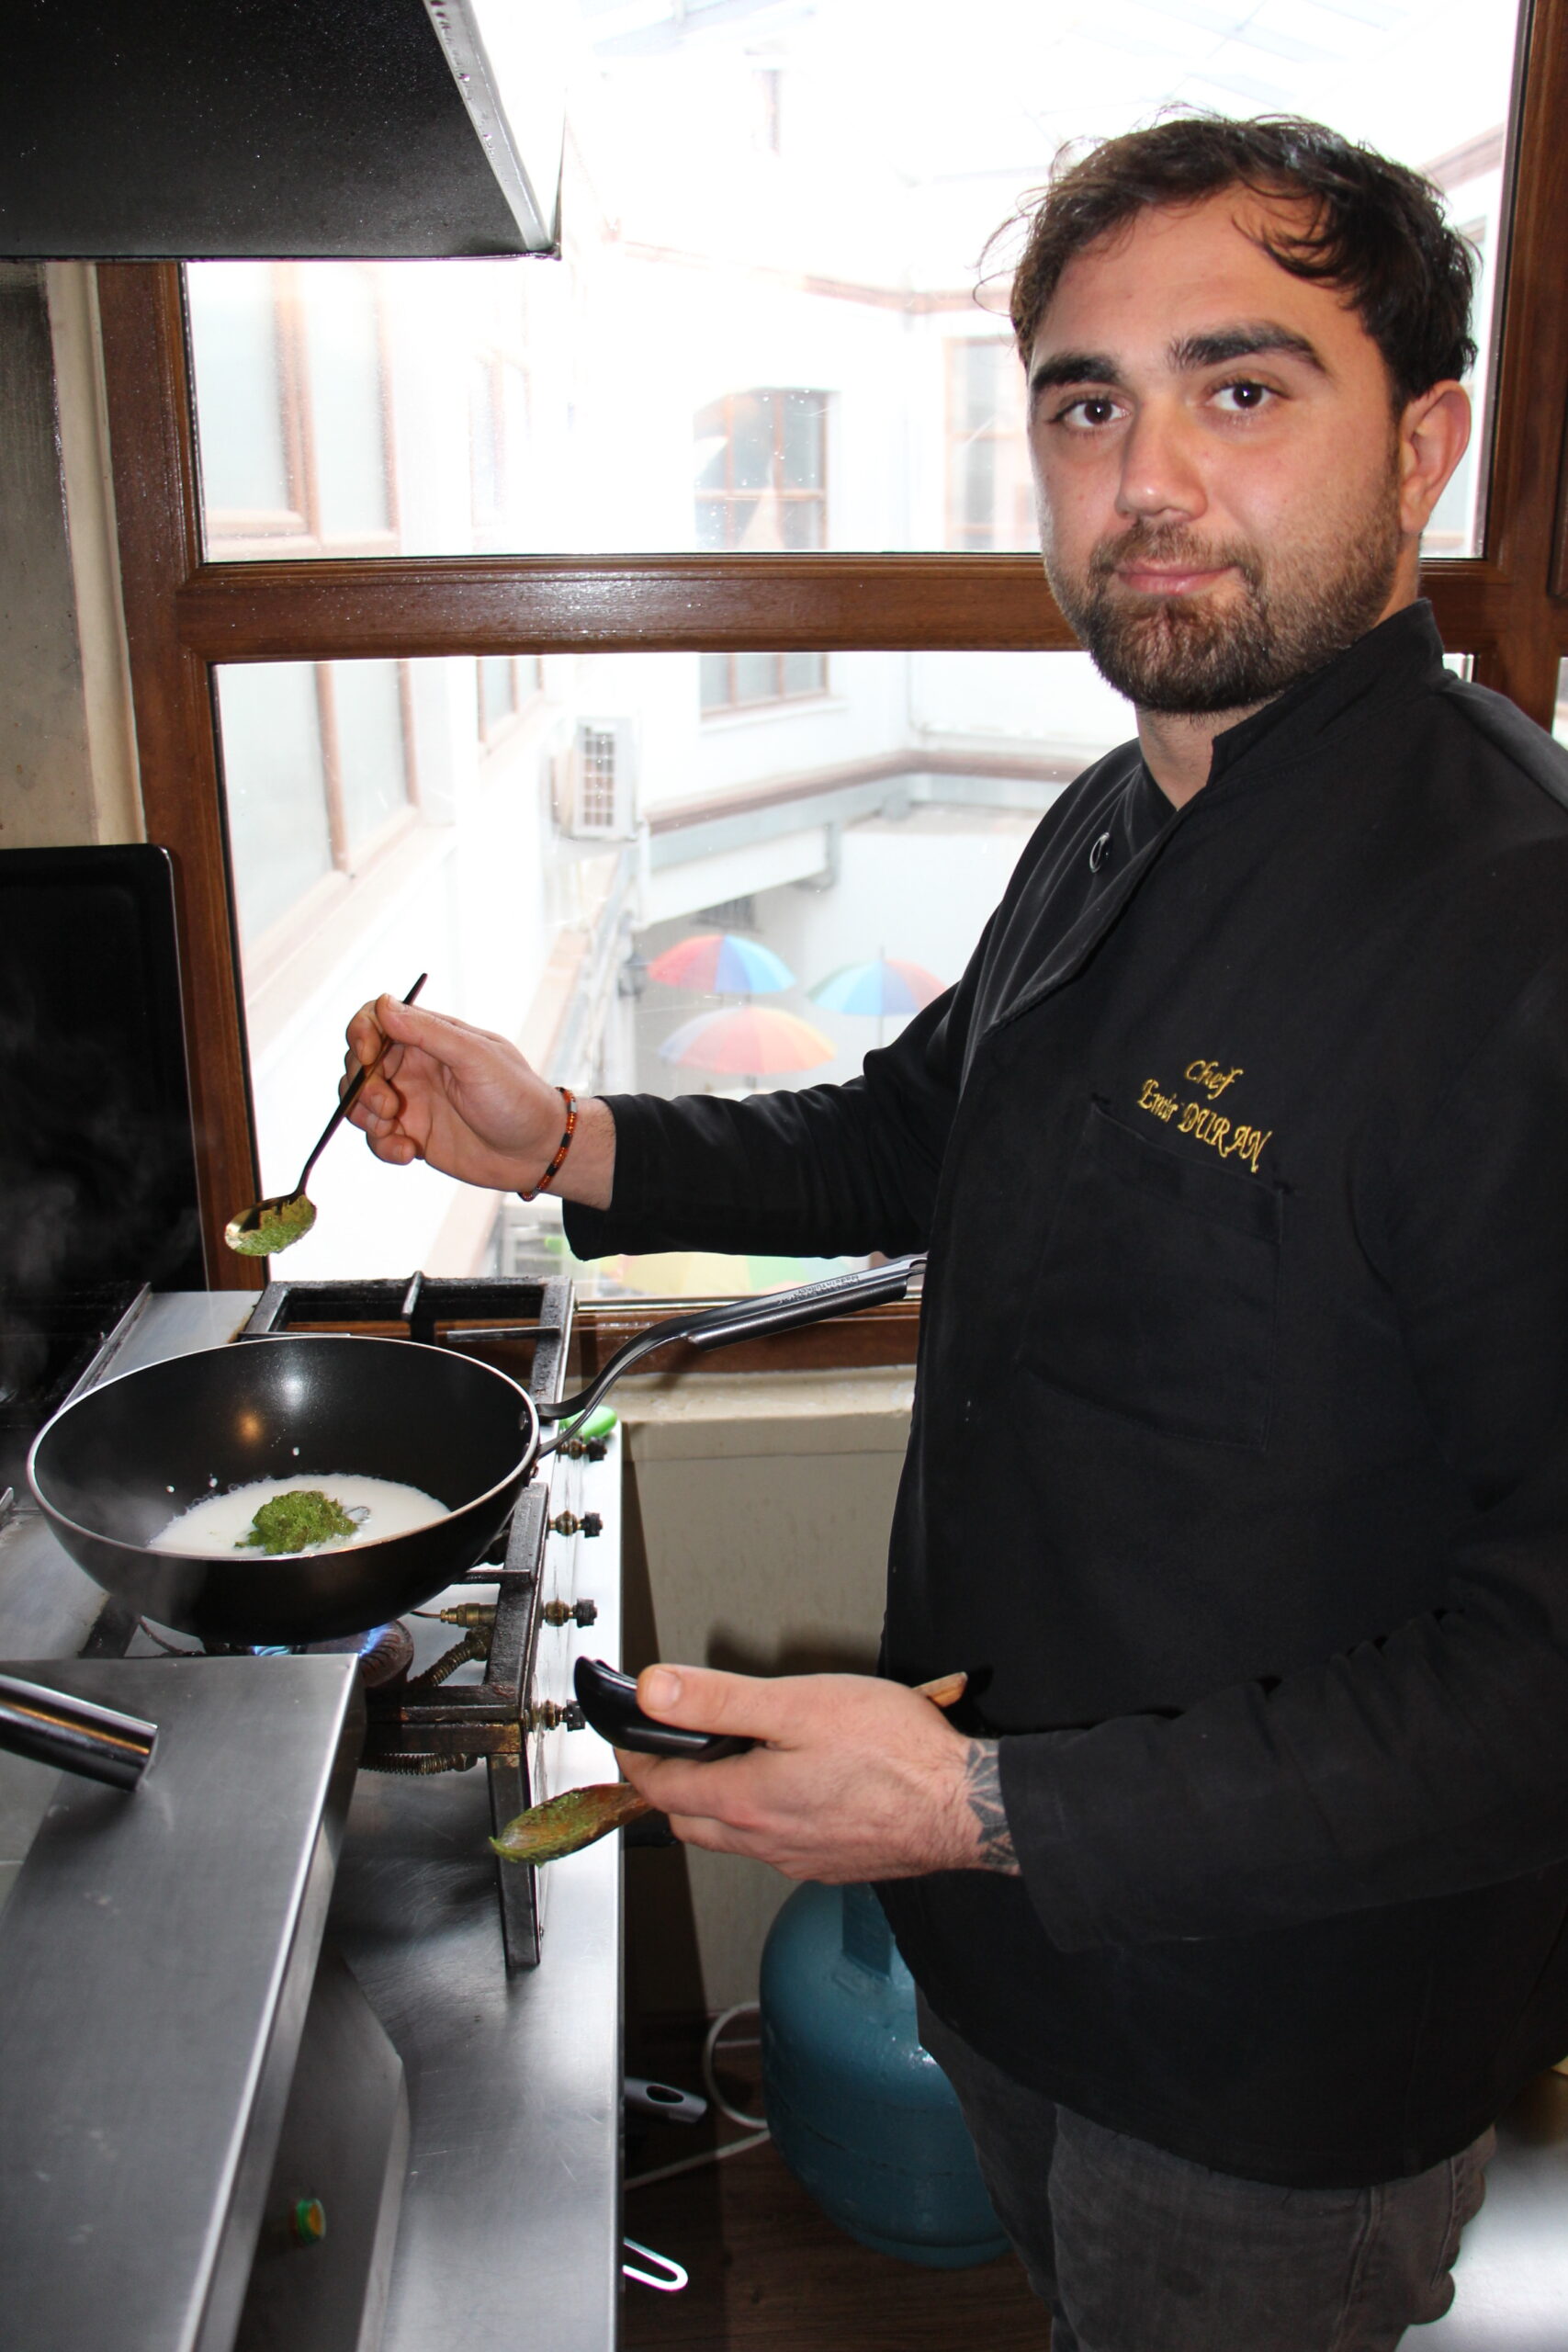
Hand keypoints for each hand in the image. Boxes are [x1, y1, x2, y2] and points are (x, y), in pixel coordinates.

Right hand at [342, 995, 613, 1205]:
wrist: (537, 1152)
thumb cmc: (517, 1097)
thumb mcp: (477, 1058)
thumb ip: (429, 1031)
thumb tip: (384, 1005)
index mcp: (430, 1036)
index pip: (376, 1019)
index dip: (361, 1032)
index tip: (368, 1054)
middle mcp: (414, 1065)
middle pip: (359, 1062)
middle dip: (362, 1083)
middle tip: (389, 1105)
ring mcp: (409, 1100)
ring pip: (359, 1100)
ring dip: (365, 1116)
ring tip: (397, 1130)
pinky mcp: (410, 1134)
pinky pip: (375, 1137)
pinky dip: (382, 1145)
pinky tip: (409, 1153)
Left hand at [614, 1664, 1016, 1882]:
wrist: (966, 1805)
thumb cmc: (896, 1753)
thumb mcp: (798, 1704)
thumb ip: (718, 1700)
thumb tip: (654, 1692)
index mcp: (747, 1801)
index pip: (660, 1787)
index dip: (634, 1757)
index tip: (626, 1738)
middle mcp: (767, 1841)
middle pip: (689, 1819)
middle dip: (669, 1786)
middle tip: (668, 1750)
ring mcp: (800, 1859)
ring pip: (733, 1838)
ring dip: (715, 1804)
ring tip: (727, 1764)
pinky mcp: (833, 1864)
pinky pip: (777, 1847)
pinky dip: (762, 1820)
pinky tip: (789, 1790)